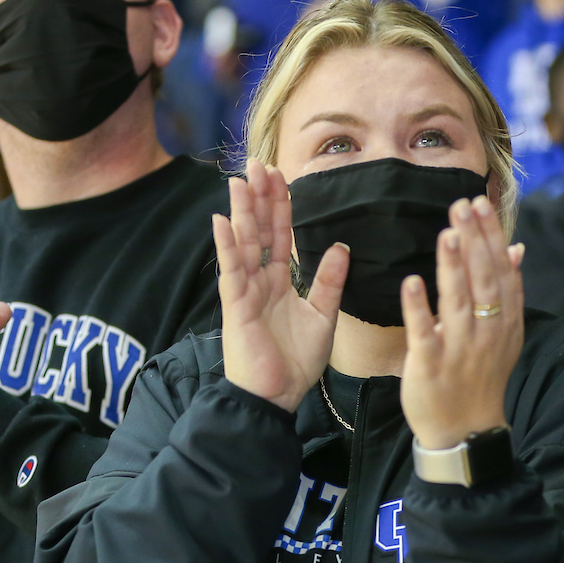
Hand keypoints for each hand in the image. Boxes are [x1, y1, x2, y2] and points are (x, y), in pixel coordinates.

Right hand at [214, 159, 348, 412]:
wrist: (277, 398)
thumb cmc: (295, 362)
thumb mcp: (322, 316)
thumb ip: (329, 282)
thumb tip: (341, 246)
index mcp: (278, 282)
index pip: (280, 235)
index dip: (281, 206)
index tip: (281, 176)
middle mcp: (259, 282)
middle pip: (259, 231)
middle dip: (259, 198)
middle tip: (258, 164)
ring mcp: (245, 293)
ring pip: (244, 244)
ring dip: (242, 212)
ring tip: (239, 181)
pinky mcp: (236, 308)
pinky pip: (231, 272)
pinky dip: (226, 247)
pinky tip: (222, 221)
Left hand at [400, 195, 524, 449]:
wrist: (466, 433)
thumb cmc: (480, 378)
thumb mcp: (504, 335)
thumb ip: (508, 291)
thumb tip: (516, 248)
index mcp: (505, 322)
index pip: (501, 271)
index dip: (491, 237)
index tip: (480, 203)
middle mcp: (487, 332)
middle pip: (483, 279)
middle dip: (473, 240)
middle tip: (462, 204)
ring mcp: (460, 349)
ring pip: (458, 301)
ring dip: (453, 265)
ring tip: (446, 231)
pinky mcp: (431, 366)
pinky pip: (424, 333)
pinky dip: (418, 308)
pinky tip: (412, 281)